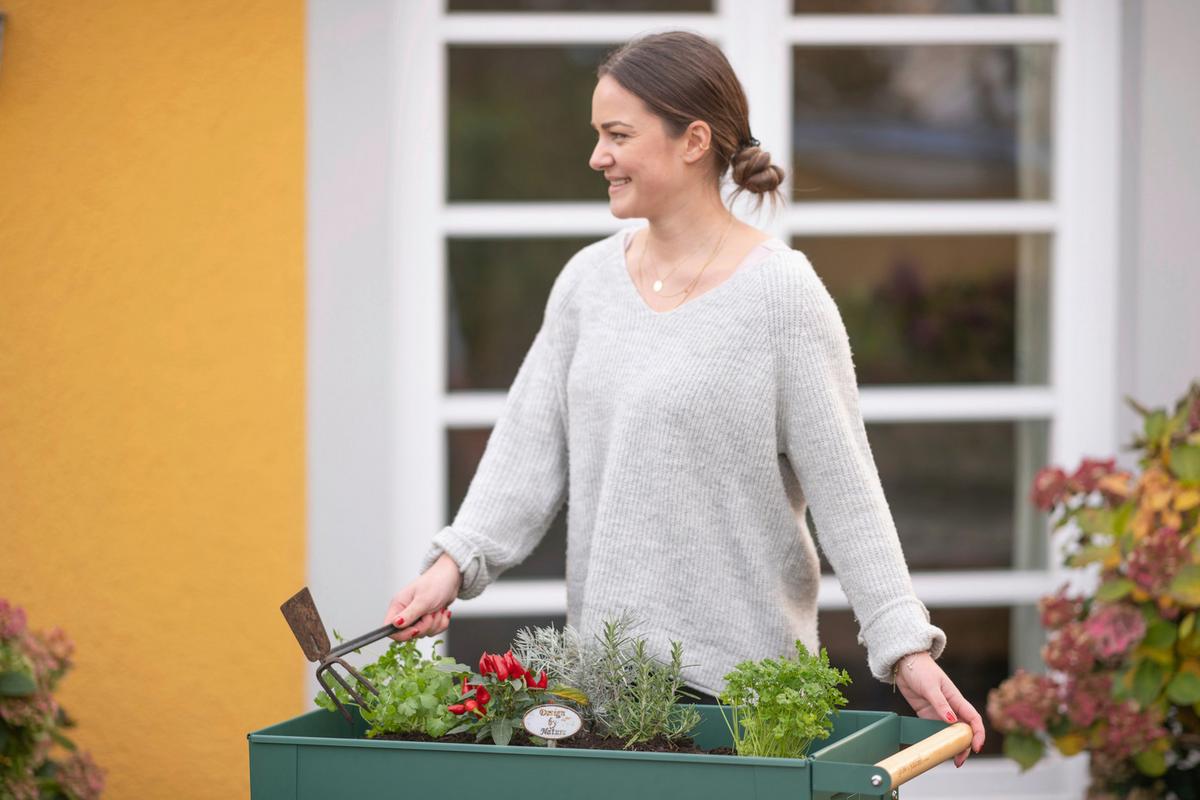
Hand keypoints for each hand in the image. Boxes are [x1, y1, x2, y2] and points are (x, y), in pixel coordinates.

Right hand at [382, 553, 462, 642]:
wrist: (452, 577)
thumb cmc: (436, 582)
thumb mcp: (423, 600)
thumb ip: (409, 614)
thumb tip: (395, 624)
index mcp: (398, 605)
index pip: (390, 627)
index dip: (402, 633)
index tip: (416, 630)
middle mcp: (405, 612)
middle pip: (409, 633)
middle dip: (425, 626)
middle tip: (431, 613)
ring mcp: (417, 616)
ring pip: (423, 633)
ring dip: (435, 623)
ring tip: (437, 608)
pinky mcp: (427, 619)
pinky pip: (433, 631)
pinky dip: (441, 623)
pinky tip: (443, 611)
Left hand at [893, 652, 985, 767]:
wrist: (904, 663)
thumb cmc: (921, 669)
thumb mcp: (931, 686)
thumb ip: (940, 703)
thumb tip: (951, 720)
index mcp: (956, 699)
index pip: (973, 719)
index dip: (978, 734)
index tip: (976, 747)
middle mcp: (950, 708)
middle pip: (963, 730)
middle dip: (964, 746)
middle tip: (959, 761)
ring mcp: (938, 712)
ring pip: (950, 733)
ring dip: (951, 746)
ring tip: (950, 760)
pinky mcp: (926, 714)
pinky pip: (934, 730)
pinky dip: (937, 740)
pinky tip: (935, 750)